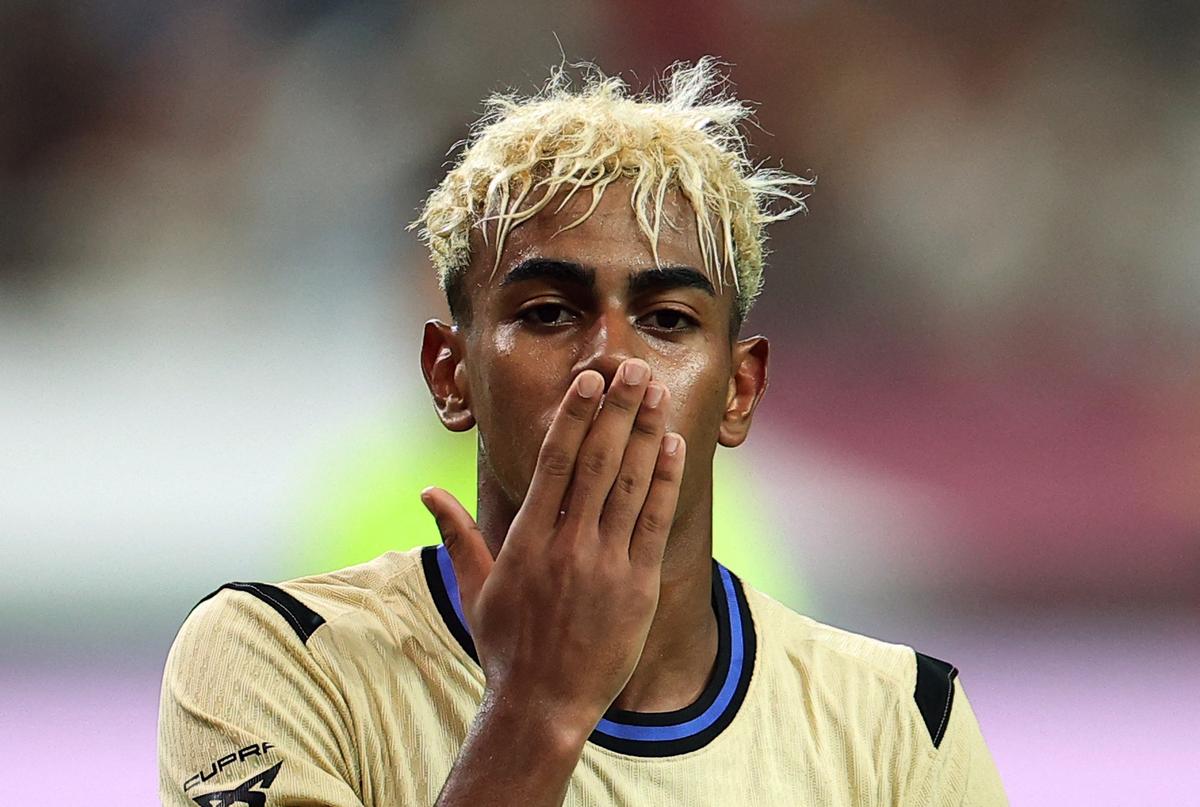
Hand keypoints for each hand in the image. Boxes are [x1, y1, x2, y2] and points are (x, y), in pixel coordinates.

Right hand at [420, 358, 685, 733]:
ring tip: (655, 393)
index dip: (574, 416)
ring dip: (645, 434)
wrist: (542, 705)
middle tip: (631, 368)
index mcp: (527, 538)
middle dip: (617, 409)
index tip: (588, 381)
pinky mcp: (638, 586)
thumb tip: (427, 492)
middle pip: (598, 460)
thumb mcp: (473, 588)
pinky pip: (655, 522)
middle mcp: (567, 543)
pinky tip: (673, 448)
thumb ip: (456, 534)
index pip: (554, 462)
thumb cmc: (505, 646)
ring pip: (630, 484)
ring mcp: (605, 563)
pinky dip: (665, 482)